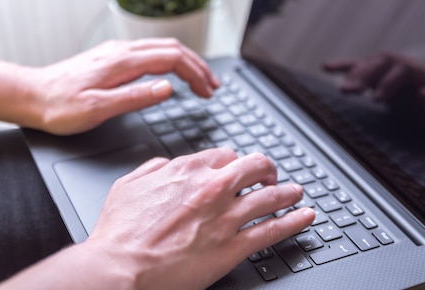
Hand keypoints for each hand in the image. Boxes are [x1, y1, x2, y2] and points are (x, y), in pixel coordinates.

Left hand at [25, 38, 219, 133]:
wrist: (30, 95)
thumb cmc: (59, 106)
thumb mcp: (98, 108)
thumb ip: (135, 96)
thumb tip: (167, 88)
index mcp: (122, 62)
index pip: (171, 59)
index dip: (195, 73)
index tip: (208, 90)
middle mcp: (122, 51)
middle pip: (172, 49)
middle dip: (198, 66)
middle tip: (213, 87)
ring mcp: (116, 52)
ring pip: (162, 48)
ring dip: (186, 62)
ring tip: (201, 80)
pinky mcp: (111, 57)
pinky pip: (150, 52)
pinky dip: (170, 62)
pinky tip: (172, 74)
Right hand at [86, 148, 314, 289]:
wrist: (119, 269)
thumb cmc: (119, 232)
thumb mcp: (128, 186)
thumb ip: (153, 169)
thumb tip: (166, 164)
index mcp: (187, 170)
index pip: (226, 155)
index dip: (235, 162)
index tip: (238, 169)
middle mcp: (212, 188)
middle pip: (256, 166)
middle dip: (267, 170)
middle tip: (270, 177)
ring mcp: (225, 218)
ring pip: (270, 197)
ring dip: (288, 192)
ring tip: (296, 193)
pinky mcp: (232, 247)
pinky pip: (272, 230)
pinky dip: (294, 221)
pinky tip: (304, 217)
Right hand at [324, 53, 424, 125]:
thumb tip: (421, 94)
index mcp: (420, 73)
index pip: (401, 71)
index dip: (388, 83)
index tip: (376, 99)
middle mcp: (401, 64)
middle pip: (380, 63)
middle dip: (365, 76)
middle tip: (351, 91)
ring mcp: (387, 67)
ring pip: (368, 64)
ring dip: (353, 74)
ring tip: (342, 89)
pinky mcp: (375, 73)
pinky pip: (357, 65)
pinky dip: (341, 65)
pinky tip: (325, 67)